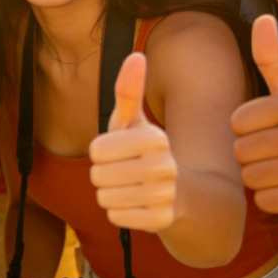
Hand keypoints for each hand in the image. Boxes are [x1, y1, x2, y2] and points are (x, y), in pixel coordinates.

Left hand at [89, 53, 176, 230]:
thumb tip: (136, 55)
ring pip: (104, 198)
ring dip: (109, 194)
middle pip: (98, 175)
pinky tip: (136, 204)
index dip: (100, 152)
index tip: (119, 151)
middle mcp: (164, 166)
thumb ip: (128, 90)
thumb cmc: (143, 150)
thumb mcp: (133, 121)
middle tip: (123, 172)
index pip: (96, 150)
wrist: (181, 193)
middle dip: (103, 174)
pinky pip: (115, 217)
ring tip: (129, 187)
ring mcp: (165, 196)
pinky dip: (118, 212)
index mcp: (155, 138)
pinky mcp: (161, 222)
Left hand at [232, 14, 277, 220]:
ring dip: (263, 178)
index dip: (249, 130)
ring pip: (250, 177)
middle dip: (254, 156)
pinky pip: (264, 200)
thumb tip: (262, 18)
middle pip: (240, 151)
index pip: (236, 122)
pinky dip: (274, 199)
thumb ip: (272, 58)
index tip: (272, 131)